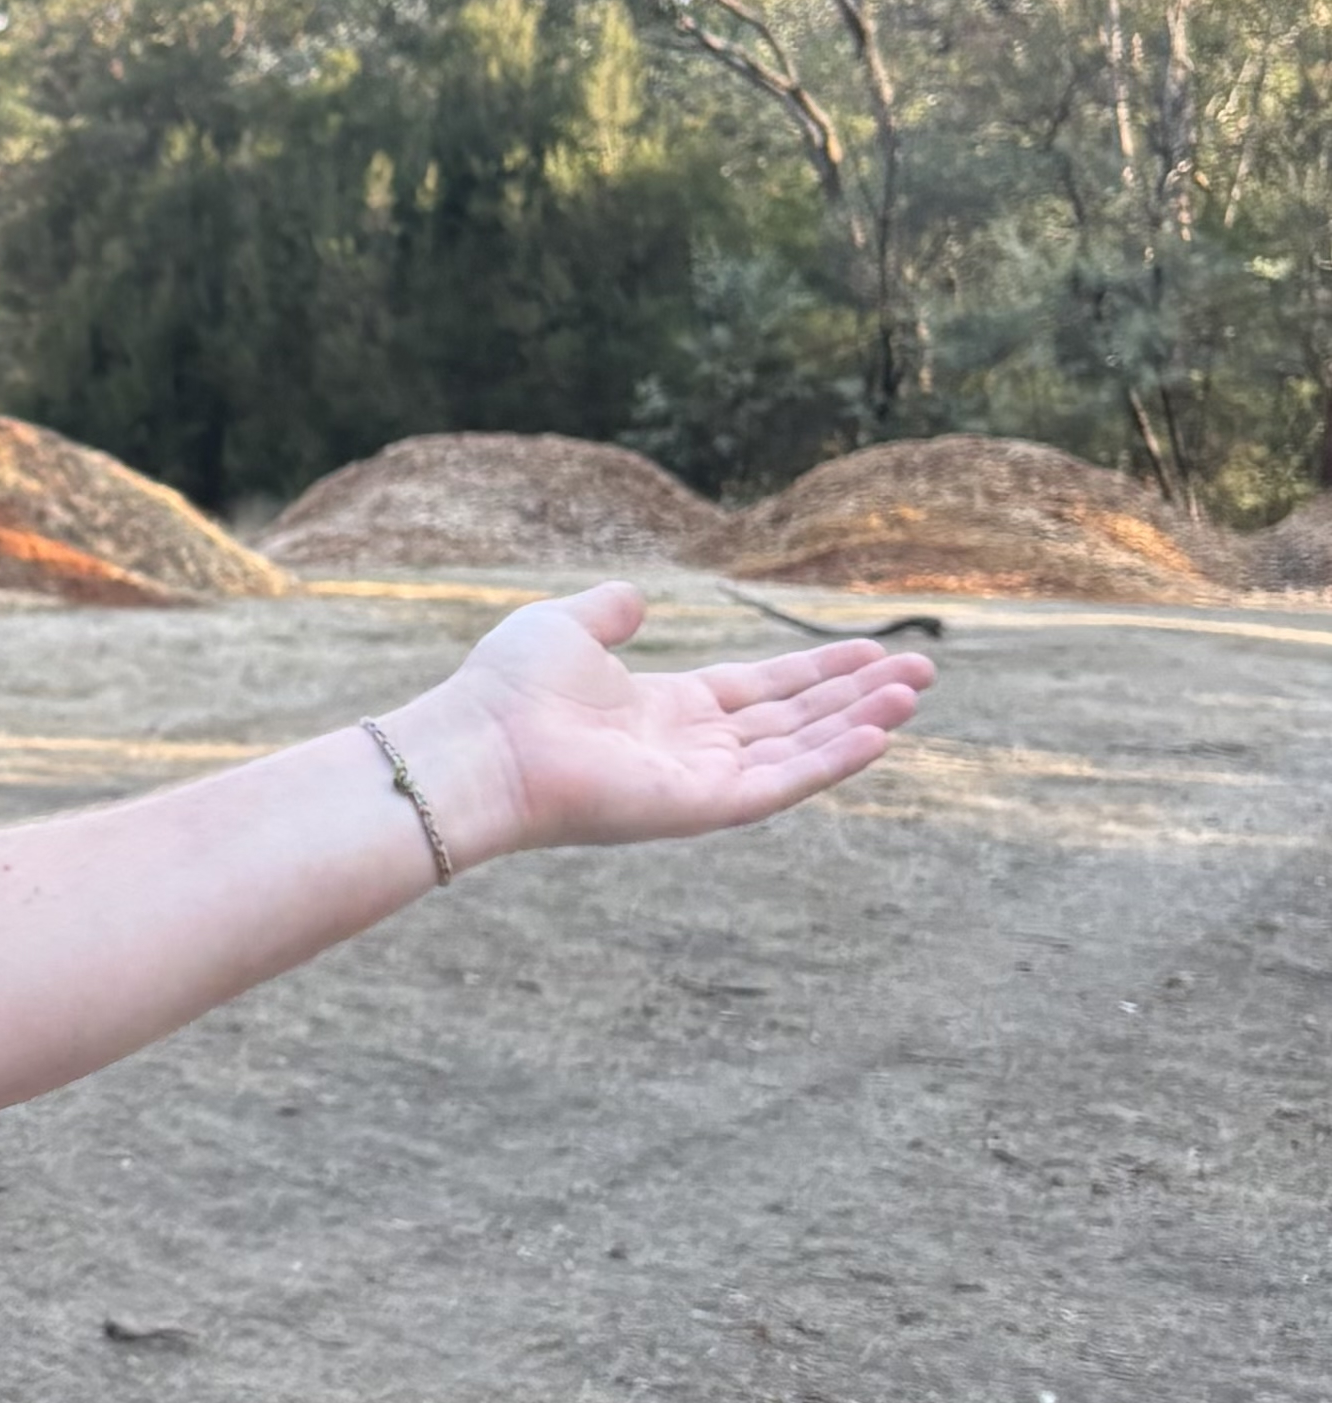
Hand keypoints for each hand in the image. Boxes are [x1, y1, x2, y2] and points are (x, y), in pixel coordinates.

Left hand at [406, 582, 934, 865]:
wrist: (480, 743)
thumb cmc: (508, 688)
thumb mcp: (565, 628)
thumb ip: (607, 613)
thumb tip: (635, 595)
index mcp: (664, 708)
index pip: (759, 690)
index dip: (816, 670)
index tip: (871, 649)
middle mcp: (691, 748)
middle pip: (793, 719)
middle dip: (857, 694)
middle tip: (923, 670)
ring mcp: (700, 780)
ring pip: (799, 748)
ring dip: (859, 721)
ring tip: (914, 693)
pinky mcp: (703, 807)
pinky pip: (782, 782)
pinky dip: (831, 760)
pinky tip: (878, 734)